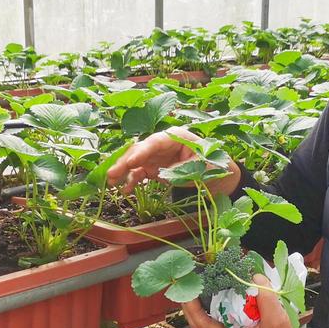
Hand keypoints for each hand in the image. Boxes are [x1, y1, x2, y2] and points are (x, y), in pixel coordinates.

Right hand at [106, 126, 240, 195]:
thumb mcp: (200, 167)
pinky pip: (139, 173)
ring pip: (135, 161)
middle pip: (139, 150)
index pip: (154, 142)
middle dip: (125, 162)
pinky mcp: (153, 168)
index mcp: (175, 136)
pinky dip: (131, 181)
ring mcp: (156, 156)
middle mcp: (161, 144)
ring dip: (122, 171)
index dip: (142, 152)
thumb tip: (161, 175)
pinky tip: (125, 190)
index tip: (131, 162)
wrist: (216, 176)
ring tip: (111, 182)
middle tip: (112, 174)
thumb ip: (180, 169)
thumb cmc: (211, 165)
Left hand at [181, 275, 321, 327]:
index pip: (204, 325)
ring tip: (200, 287)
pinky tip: (222, 292)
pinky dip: (219, 305)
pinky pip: (224, 318)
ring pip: (210, 320)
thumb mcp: (276, 318)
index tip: (187, 292)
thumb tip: (255, 277)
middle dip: (191, 307)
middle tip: (188, 287)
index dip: (193, 308)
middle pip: (201, 323)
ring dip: (203, 305)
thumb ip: (265, 297)